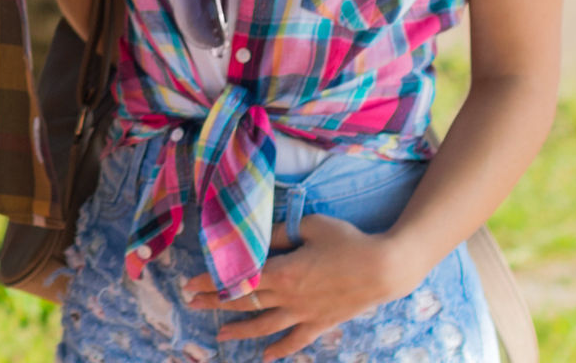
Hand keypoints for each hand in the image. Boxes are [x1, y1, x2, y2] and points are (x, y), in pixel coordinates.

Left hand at [184, 215, 415, 357]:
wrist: (384, 268)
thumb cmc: (348, 241)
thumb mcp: (310, 226)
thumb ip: (280, 233)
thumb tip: (258, 237)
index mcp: (283, 271)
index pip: (238, 279)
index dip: (212, 282)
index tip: (191, 284)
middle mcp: (289, 297)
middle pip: (245, 302)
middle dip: (216, 303)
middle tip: (193, 304)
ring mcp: (304, 313)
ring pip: (264, 326)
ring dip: (240, 330)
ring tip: (219, 335)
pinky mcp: (321, 323)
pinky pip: (295, 340)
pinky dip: (279, 350)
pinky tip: (265, 356)